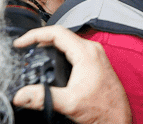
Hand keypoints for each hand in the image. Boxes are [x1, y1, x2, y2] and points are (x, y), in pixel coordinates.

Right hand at [12, 26, 130, 123]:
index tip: (21, 43)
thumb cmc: (102, 107)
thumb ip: (44, 97)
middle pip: (62, 36)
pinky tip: (50, 60)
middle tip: (23, 47)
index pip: (57, 33)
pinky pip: (73, 49)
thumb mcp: (69, 102)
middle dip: (40, 39)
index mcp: (87, 53)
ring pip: (68, 42)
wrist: (116, 115)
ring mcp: (95, 55)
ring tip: (33, 52)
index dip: (36, 35)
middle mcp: (92, 50)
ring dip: (49, 45)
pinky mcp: (95, 61)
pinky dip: (58, 51)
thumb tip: (22, 95)